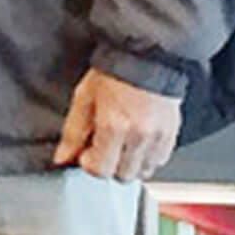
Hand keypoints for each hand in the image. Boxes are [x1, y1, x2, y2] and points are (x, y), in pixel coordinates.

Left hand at [54, 68, 181, 181]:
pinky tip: (136, 140)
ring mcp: (158, 137)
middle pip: (122, 176)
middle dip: (109, 165)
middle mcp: (139, 136)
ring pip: (143, 172)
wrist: (145, 58)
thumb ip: (73, 133)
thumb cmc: (113, 74)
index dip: (89, 163)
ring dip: (128, 163)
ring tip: (120, 142)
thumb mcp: (83, 98)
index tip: (85, 152)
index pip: (100, 170)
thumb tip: (62, 158)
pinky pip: (159, 161)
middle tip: (102, 145)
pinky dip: (146, 157)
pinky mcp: (172, 135)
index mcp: (114, 126)